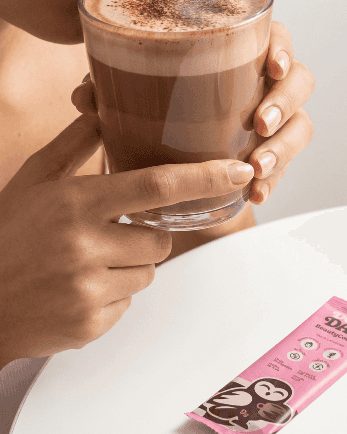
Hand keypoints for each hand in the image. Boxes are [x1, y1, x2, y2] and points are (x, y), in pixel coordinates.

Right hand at [0, 114, 253, 367]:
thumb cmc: (5, 234)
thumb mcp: (33, 180)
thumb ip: (74, 144)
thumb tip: (102, 109)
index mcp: (74, 202)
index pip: (155, 186)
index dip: (203, 177)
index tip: (236, 170)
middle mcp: (84, 245)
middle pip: (160, 239)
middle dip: (147, 235)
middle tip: (110, 234)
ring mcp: (88, 289)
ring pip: (148, 272)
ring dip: (129, 265)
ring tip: (86, 263)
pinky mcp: (90, 324)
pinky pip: (129, 302)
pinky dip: (113, 294)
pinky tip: (78, 288)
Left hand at [71, 20, 314, 207]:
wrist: (162, 145)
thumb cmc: (155, 103)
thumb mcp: (132, 93)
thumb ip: (110, 87)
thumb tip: (84, 96)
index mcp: (238, 53)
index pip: (276, 37)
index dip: (283, 49)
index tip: (272, 67)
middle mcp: (261, 83)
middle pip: (300, 81)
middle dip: (285, 104)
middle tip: (260, 125)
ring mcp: (271, 118)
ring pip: (301, 125)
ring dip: (285, 147)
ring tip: (258, 169)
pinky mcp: (268, 151)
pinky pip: (285, 164)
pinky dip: (274, 180)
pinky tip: (257, 194)